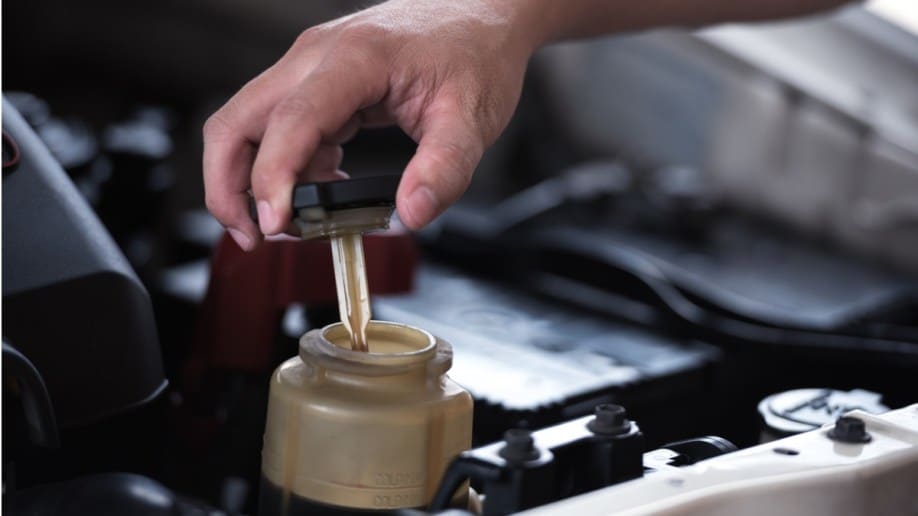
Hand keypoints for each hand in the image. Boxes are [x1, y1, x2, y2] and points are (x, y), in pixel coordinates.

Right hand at [203, 0, 539, 249]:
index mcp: (355, 59)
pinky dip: (283, 164)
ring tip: (284, 224)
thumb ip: (444, 170)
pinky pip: (279, 125)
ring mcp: (311, 66)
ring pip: (248, 123)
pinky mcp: (317, 79)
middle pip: (238, 120)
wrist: (482, 13)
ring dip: (249, 177)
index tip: (274, 224)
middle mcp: (317, 56)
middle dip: (231, 185)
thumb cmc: (476, 53)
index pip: (292, 121)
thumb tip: (410, 215)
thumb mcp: (472, 119)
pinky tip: (319, 191)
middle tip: (255, 235)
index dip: (273, 177)